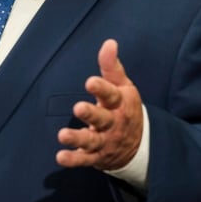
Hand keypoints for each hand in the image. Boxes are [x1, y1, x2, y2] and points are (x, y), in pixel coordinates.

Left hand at [56, 39, 142, 170]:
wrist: (140, 145)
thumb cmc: (125, 108)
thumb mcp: (123, 86)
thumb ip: (112, 67)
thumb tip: (109, 42)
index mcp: (120, 104)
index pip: (111, 95)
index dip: (101, 88)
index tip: (90, 82)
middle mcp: (113, 123)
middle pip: (103, 119)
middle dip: (91, 114)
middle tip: (78, 108)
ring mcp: (105, 141)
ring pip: (92, 140)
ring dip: (77, 138)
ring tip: (62, 135)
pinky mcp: (97, 156)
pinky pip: (85, 159)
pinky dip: (73, 159)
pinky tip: (60, 157)